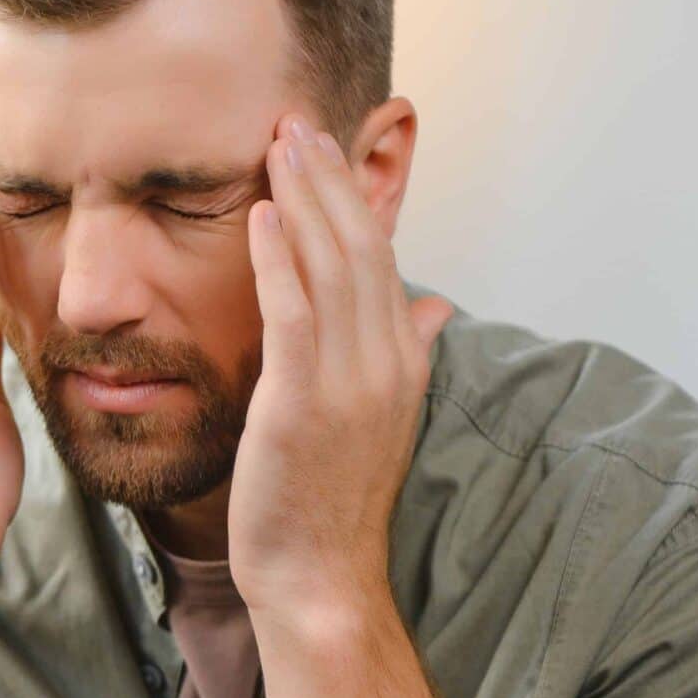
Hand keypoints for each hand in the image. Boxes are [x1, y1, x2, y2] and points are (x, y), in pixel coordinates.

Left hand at [230, 111, 453, 630]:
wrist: (319, 578)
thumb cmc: (330, 501)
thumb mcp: (377, 417)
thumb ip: (403, 353)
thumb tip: (434, 306)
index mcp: (402, 362)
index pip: (381, 256)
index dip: (352, 196)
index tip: (324, 146)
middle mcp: (385, 363)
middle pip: (362, 246)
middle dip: (329, 178)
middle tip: (297, 119)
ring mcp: (348, 384)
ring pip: (334, 268)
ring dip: (306, 199)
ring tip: (278, 144)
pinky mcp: (302, 404)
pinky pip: (296, 314)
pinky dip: (281, 260)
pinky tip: (264, 215)